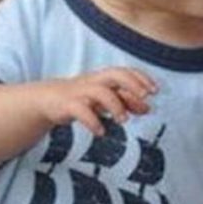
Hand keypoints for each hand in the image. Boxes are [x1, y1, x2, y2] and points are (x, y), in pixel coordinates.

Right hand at [34, 68, 156, 135]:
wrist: (47, 100)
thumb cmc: (81, 97)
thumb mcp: (104, 99)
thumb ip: (126, 102)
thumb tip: (148, 107)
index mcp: (103, 78)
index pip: (126, 71)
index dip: (141, 78)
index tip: (155, 91)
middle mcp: (94, 81)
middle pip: (115, 74)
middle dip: (132, 84)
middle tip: (145, 98)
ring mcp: (80, 91)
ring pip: (100, 91)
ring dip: (115, 104)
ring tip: (124, 120)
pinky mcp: (67, 104)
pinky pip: (80, 110)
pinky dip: (92, 121)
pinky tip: (101, 132)